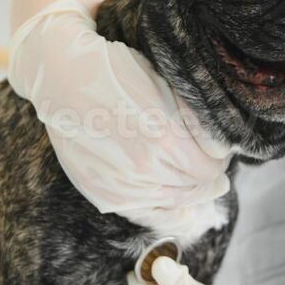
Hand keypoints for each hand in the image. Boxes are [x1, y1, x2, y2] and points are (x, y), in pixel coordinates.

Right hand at [8, 0, 232, 239]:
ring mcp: (120, 186)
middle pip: (193, 188)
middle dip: (205, 177)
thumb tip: (221, 149)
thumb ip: (196, 120)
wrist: (63, 77)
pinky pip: (143, 212)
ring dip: (185, 191)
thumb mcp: (165, 87)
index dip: (219, 161)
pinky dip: (162, 208)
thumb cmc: (117, 73)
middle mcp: (143, 168)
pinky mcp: (101, 193)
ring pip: (170, 203)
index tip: (218, 153)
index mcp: (165, 139)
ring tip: (192, 180)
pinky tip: (174, 204)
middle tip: (208, 166)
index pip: (210, 169)